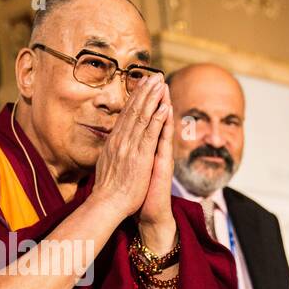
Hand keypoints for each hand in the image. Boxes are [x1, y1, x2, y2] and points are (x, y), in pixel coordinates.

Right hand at [89, 74, 170, 220]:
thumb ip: (110, 153)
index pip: (125, 115)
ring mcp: (130, 146)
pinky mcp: (140, 155)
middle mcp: (121, 140)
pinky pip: (150, 132)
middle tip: (153, 75)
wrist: (107, 203)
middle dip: (144, 91)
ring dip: (152, 98)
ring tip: (160, 83)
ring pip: (142, 116)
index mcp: (114, 142)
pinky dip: (158, 118)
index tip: (142, 85)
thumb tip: (110, 147)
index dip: (135, 98)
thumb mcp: (105, 165)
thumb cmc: (107, 190)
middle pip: (133, 110)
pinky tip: (165, 106)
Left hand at [136, 95, 176, 253]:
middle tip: (156, 75)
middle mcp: (154, 149)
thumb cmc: (138, 194)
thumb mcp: (131, 169)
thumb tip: (121, 142)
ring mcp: (160, 156)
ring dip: (163, 104)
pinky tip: (166, 110)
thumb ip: (130, 154)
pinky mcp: (163, 164)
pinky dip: (164, 124)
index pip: (145, 121)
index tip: (143, 83)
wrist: (149, 213)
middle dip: (155, 96)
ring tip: (163, 85)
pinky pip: (163, 140)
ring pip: (161, 125)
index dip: (144, 102)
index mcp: (145, 149)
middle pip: (155, 118)